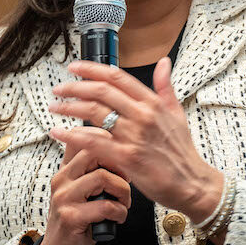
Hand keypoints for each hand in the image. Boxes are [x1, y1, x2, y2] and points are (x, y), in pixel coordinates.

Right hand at [34, 135, 129, 244]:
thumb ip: (95, 171)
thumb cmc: (79, 222)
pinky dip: (119, 212)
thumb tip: (121, 150)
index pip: (83, 138)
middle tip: (126, 180)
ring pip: (102, 177)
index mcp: (67, 170)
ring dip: (122, 191)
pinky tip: (118, 217)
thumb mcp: (85, 192)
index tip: (123, 156)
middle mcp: (62, 179)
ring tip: (123, 202)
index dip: (108, 141)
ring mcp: (63, 197)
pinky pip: (105, 205)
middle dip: (119, 164)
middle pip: (94, 151)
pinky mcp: (70, 217)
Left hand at [47, 58, 224, 223]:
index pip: (118, 78)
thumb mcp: (177, 113)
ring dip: (69, 108)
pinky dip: (73, 135)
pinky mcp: (126, 157)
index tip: (75, 68)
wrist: (190, 182)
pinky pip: (94, 142)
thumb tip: (163, 62)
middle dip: (75, 87)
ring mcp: (134, 136)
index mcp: (153, 103)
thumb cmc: (181, 150)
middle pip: (102, 92)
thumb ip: (165, 87)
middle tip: (59, 88)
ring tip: (55, 107)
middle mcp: (143, 115)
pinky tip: (59, 132)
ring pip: (94, 113)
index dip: (92, 70)